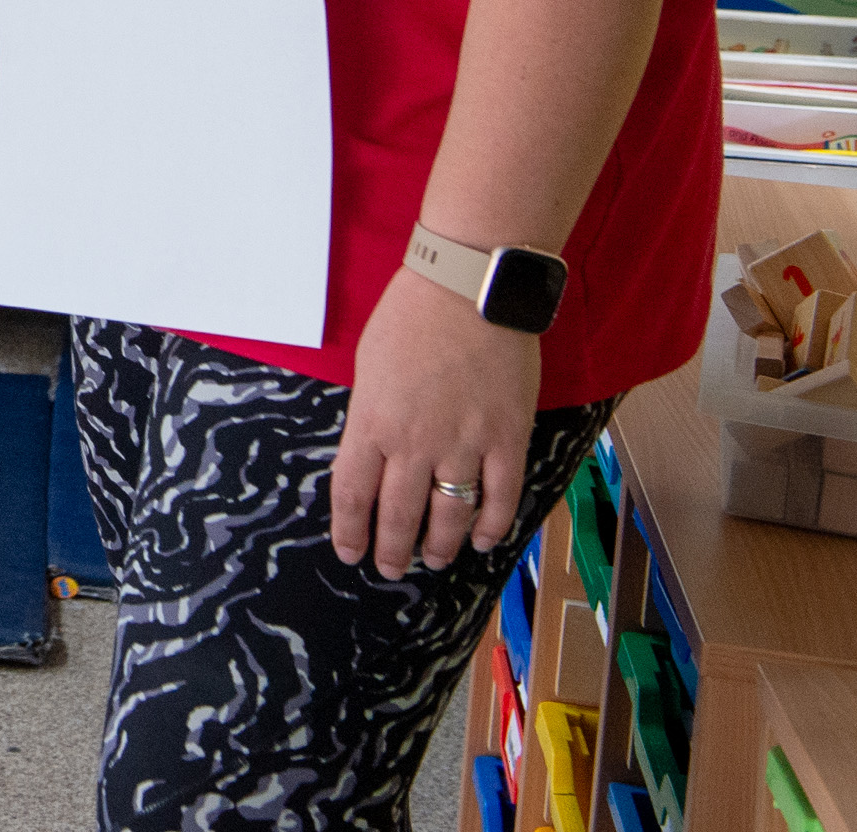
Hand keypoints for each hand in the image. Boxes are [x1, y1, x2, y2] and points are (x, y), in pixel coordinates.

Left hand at [331, 266, 538, 576]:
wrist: (468, 288)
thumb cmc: (411, 316)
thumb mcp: (369, 366)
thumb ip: (371, 415)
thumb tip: (373, 454)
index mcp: (373, 422)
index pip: (353, 493)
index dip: (350, 531)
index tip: (350, 552)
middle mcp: (415, 442)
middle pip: (399, 516)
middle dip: (391, 550)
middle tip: (389, 567)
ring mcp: (464, 444)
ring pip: (450, 517)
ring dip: (439, 546)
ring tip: (433, 560)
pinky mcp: (505, 438)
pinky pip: (500, 498)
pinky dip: (491, 526)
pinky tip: (481, 540)